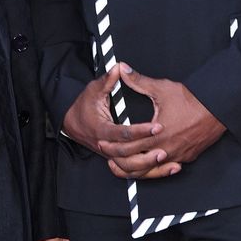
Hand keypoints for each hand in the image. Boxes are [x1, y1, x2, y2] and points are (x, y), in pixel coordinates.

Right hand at [62, 65, 180, 179]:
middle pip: (127, 156)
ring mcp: (111, 156)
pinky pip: (134, 172)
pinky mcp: (118, 160)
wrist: (72, 124)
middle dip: (147, 153)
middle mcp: (106, 146)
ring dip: (151, 167)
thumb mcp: (93, 91)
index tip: (157, 127)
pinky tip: (169, 168)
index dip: (140, 131)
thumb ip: (107, 80)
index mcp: (101, 130)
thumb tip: (119, 68)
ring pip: (131, 169)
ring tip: (168, 160)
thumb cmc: (83, 107)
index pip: (122, 133)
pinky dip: (151, 173)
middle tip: (165, 147)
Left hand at [100, 65, 225, 176]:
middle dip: (119, 159)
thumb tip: (122, 69)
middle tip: (107, 154)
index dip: (112, 146)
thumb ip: (139, 81)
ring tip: (121, 164)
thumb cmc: (192, 99)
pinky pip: (165, 169)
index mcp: (157, 135)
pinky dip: (152, 168)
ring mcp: (177, 157)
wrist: (219, 109)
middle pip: (135, 164)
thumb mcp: (162, 89)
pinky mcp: (186, 158)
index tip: (102, 142)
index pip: (128, 147)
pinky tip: (145, 164)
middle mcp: (166, 150)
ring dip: (135, 168)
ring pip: (150, 171)